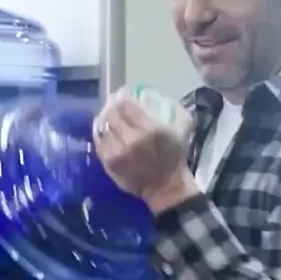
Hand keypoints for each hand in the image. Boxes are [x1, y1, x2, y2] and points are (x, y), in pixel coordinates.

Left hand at [93, 90, 198, 212]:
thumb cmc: (174, 157)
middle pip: (112, 114)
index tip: (123, 93)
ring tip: (110, 115)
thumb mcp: (181, 129)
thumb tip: (152, 95)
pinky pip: (99, 141)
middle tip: (115, 102)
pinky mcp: (108, 162)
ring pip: (103, 126)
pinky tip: (106, 130)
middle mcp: (130, 140)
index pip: (126, 105)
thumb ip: (171, 110)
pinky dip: (101, 133)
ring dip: (106, 118)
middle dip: (112, 105)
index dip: (122, 96)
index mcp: (149, 130)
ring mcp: (116, 152)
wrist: (164, 187)